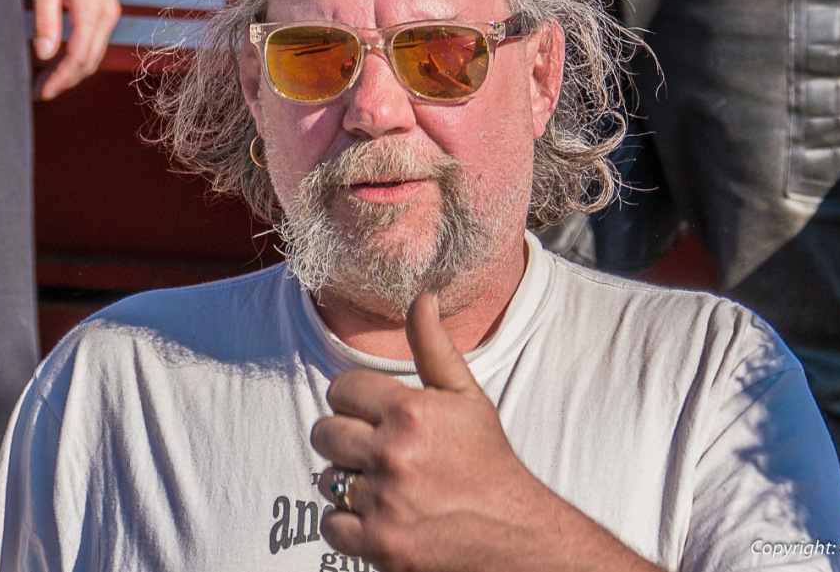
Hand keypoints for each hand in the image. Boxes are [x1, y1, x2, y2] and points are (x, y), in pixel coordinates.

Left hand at [31, 0, 119, 99]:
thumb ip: (46, 21)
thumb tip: (45, 54)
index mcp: (93, 11)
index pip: (78, 57)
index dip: (61, 78)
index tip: (43, 92)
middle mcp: (108, 15)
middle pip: (90, 61)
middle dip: (67, 79)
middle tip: (40, 91)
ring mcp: (110, 11)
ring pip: (95, 52)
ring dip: (73, 69)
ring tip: (48, 78)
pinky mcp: (107, 6)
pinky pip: (96, 40)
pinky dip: (80, 54)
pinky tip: (62, 55)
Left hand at [311, 293, 553, 571]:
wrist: (514, 535)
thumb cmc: (487, 462)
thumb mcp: (466, 397)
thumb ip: (434, 347)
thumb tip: (421, 296)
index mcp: (411, 411)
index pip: (342, 389)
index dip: (357, 401)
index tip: (376, 416)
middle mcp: (393, 453)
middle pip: (325, 433)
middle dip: (347, 441)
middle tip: (379, 452)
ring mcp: (383, 500)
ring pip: (326, 479)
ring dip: (350, 484)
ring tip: (387, 486)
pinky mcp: (378, 544)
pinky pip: (331, 524)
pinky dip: (350, 525)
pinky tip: (382, 516)